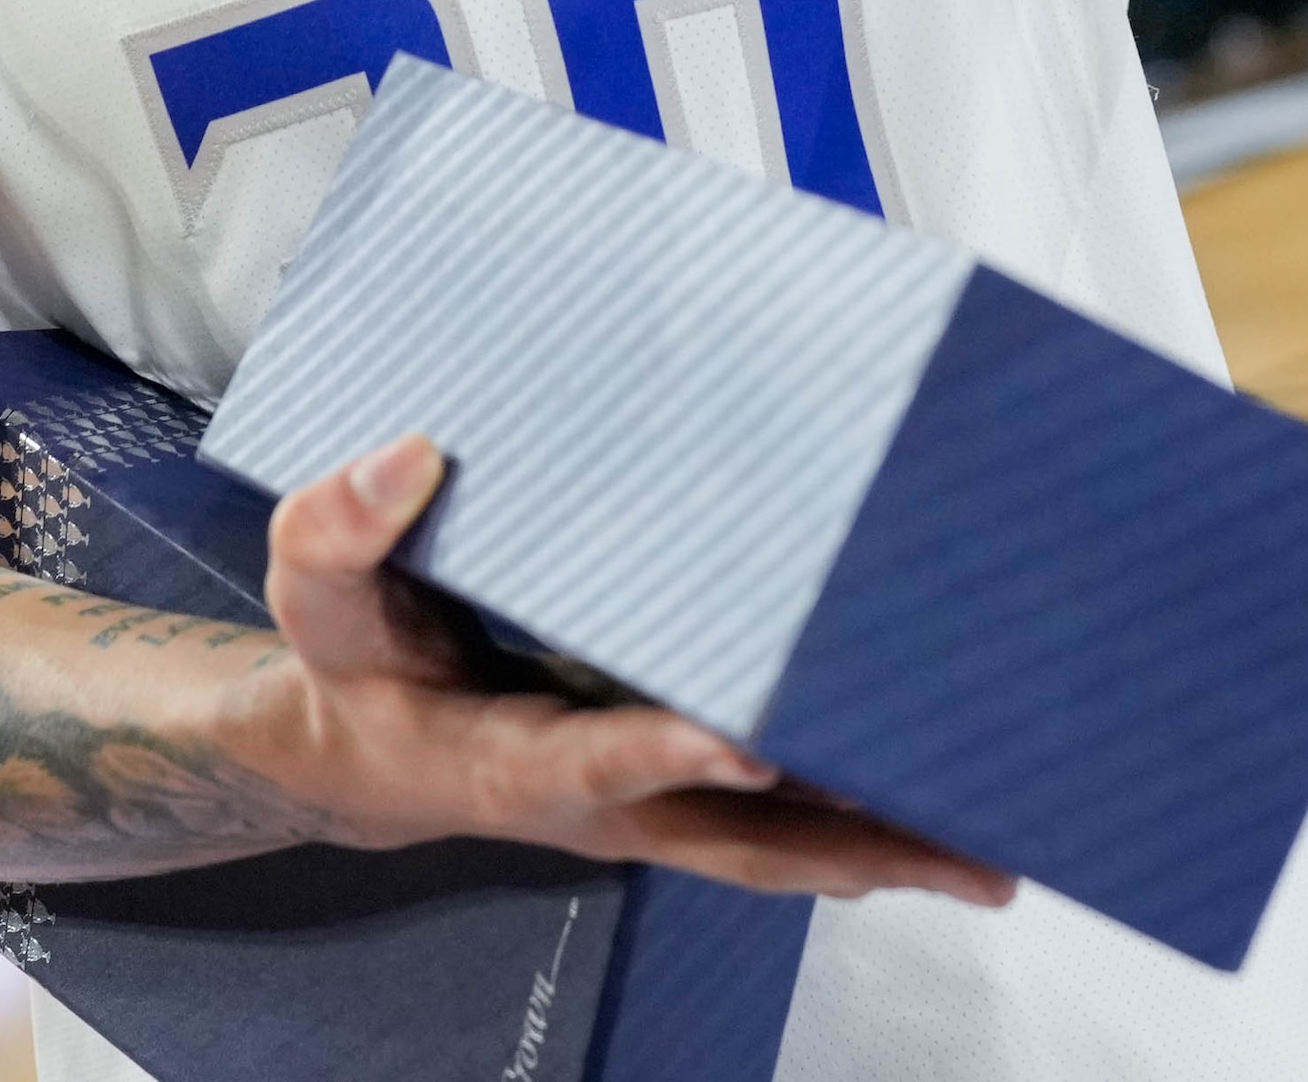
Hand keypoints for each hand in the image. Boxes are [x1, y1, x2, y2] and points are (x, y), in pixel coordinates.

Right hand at [245, 436, 1015, 906]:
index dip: (672, 751)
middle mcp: (601, 802)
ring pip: (780, 845)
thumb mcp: (314, 603)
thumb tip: (409, 456)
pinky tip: (943, 807)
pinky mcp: (682, 792)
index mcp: (510, 758)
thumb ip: (338, 534)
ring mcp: (650, 807)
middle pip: (737, 837)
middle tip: (956, 835)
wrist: (364, 753)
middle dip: (846, 842)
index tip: (751, 734)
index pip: (597, 759)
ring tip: (993, 847)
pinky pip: (783, 819)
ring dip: (883, 851)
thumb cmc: (356, 667)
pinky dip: (862, 821)